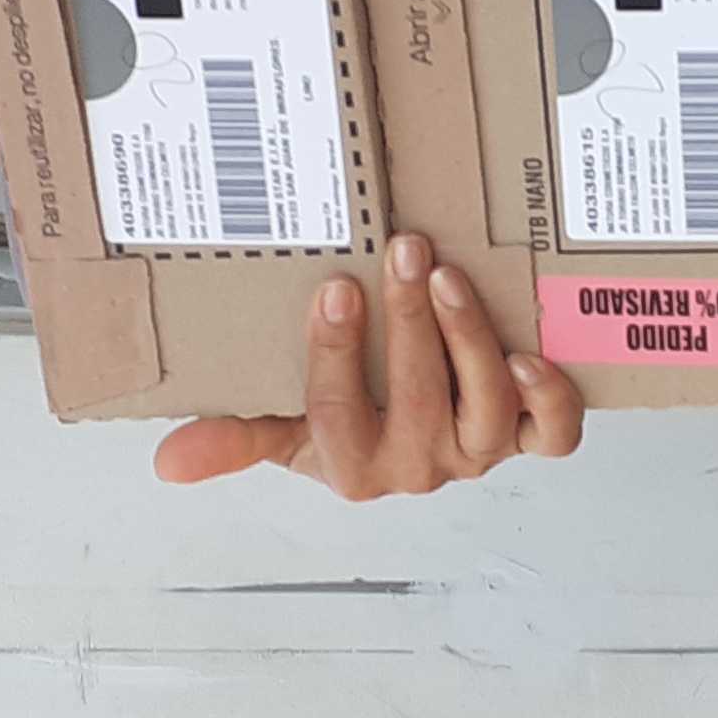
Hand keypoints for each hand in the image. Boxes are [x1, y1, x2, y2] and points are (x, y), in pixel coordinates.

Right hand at [152, 231, 587, 496]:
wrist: (409, 448)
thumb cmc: (346, 426)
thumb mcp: (282, 431)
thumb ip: (232, 439)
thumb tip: (166, 462)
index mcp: (351, 467)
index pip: (336, 413)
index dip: (335, 353)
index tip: (334, 288)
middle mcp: (418, 466)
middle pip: (416, 400)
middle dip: (409, 322)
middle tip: (405, 251)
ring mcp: (476, 452)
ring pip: (484, 409)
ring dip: (470, 341)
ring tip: (452, 278)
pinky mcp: (524, 437)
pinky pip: (551, 434)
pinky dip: (548, 399)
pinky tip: (532, 354)